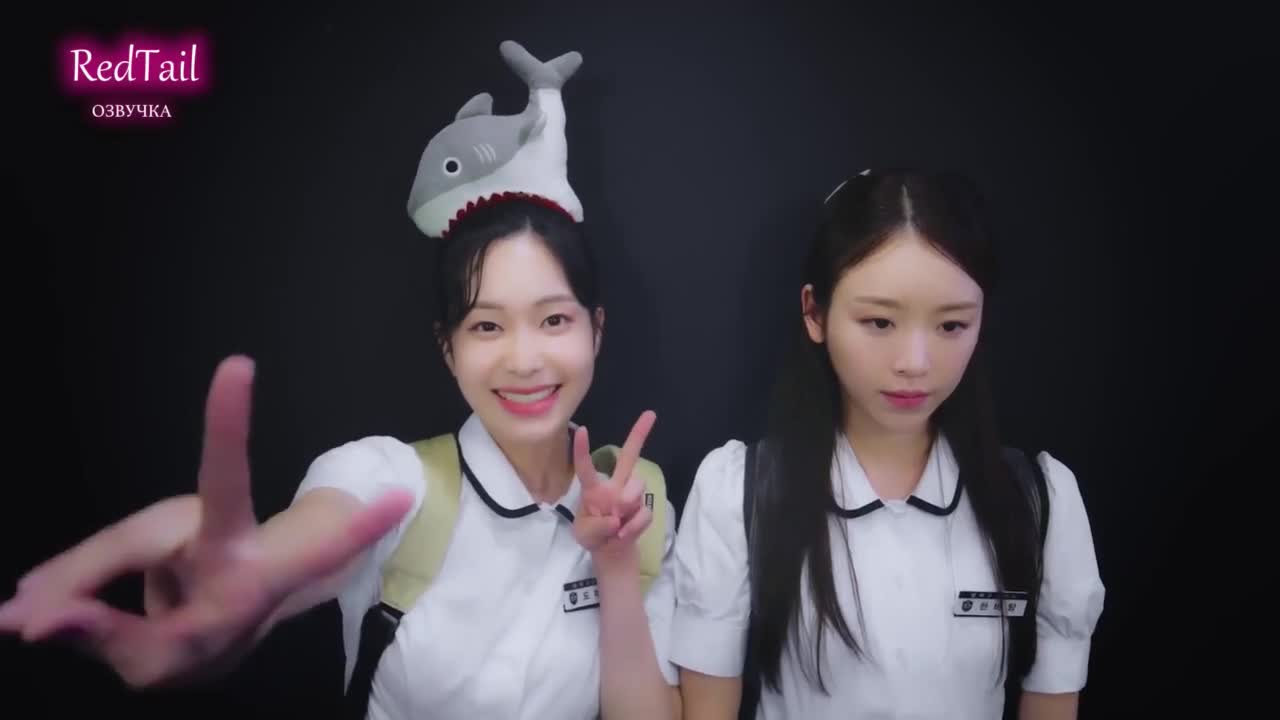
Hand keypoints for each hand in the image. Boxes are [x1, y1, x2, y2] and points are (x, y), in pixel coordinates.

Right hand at [0, 355, 412, 688]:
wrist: (243, 606)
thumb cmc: (220, 625)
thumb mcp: (177, 658)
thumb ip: (113, 640)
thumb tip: (39, 620)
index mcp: (233, 545)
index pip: (229, 481)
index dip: (227, 424)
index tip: (238, 365)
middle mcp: (205, 517)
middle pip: (130, 541)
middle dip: (78, 578)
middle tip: (20, 622)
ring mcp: (175, 517)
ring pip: (106, 547)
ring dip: (60, 584)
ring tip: (15, 620)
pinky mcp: (147, 526)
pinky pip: (95, 554)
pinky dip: (60, 582)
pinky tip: (23, 606)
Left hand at [571, 411, 655, 556]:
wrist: (611, 553)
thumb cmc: (593, 536)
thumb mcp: (584, 535)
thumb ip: (596, 527)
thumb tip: (615, 519)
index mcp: (595, 489)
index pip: (586, 468)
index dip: (583, 450)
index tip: (582, 430)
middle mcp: (615, 487)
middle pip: (629, 457)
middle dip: (639, 434)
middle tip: (650, 414)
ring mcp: (631, 497)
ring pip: (637, 486)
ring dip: (627, 504)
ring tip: (616, 524)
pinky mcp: (643, 511)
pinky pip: (643, 513)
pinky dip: (633, 527)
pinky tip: (623, 533)